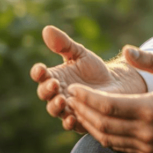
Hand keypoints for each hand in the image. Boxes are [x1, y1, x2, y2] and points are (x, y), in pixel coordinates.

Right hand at [31, 26, 145, 132]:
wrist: (114, 83)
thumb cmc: (93, 68)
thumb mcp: (80, 53)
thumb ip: (64, 44)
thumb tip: (47, 29)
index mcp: (53, 76)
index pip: (40, 76)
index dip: (38, 73)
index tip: (40, 68)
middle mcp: (56, 93)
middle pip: (44, 94)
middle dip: (47, 90)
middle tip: (54, 83)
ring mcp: (66, 107)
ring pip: (55, 110)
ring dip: (56, 106)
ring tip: (62, 99)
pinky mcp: (79, 119)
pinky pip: (70, 123)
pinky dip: (69, 122)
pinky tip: (72, 117)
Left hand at [65, 46, 152, 152]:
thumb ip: (150, 60)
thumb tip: (126, 50)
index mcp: (150, 110)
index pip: (107, 107)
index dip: (86, 98)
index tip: (73, 88)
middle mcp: (146, 132)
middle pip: (102, 124)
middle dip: (82, 111)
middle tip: (69, 98)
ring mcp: (147, 145)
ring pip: (107, 138)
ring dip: (89, 125)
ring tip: (77, 109)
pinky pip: (118, 145)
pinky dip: (103, 134)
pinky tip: (97, 122)